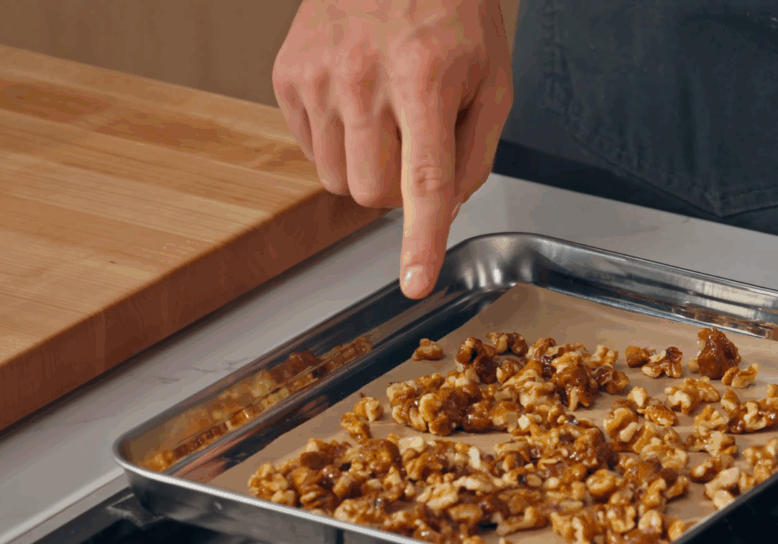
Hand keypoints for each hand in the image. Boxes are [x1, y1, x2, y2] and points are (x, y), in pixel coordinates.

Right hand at [273, 0, 513, 298]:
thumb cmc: (450, 12)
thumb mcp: (490, 79)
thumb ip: (475, 154)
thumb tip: (444, 210)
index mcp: (425, 79)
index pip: (424, 180)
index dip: (421, 239)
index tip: (414, 282)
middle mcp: (363, 79)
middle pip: (373, 194)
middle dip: (398, 191)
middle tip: (415, 144)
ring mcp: (317, 77)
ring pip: (338, 181)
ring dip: (366, 168)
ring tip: (384, 115)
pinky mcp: (287, 76)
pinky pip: (312, 150)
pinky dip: (338, 142)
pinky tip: (355, 100)